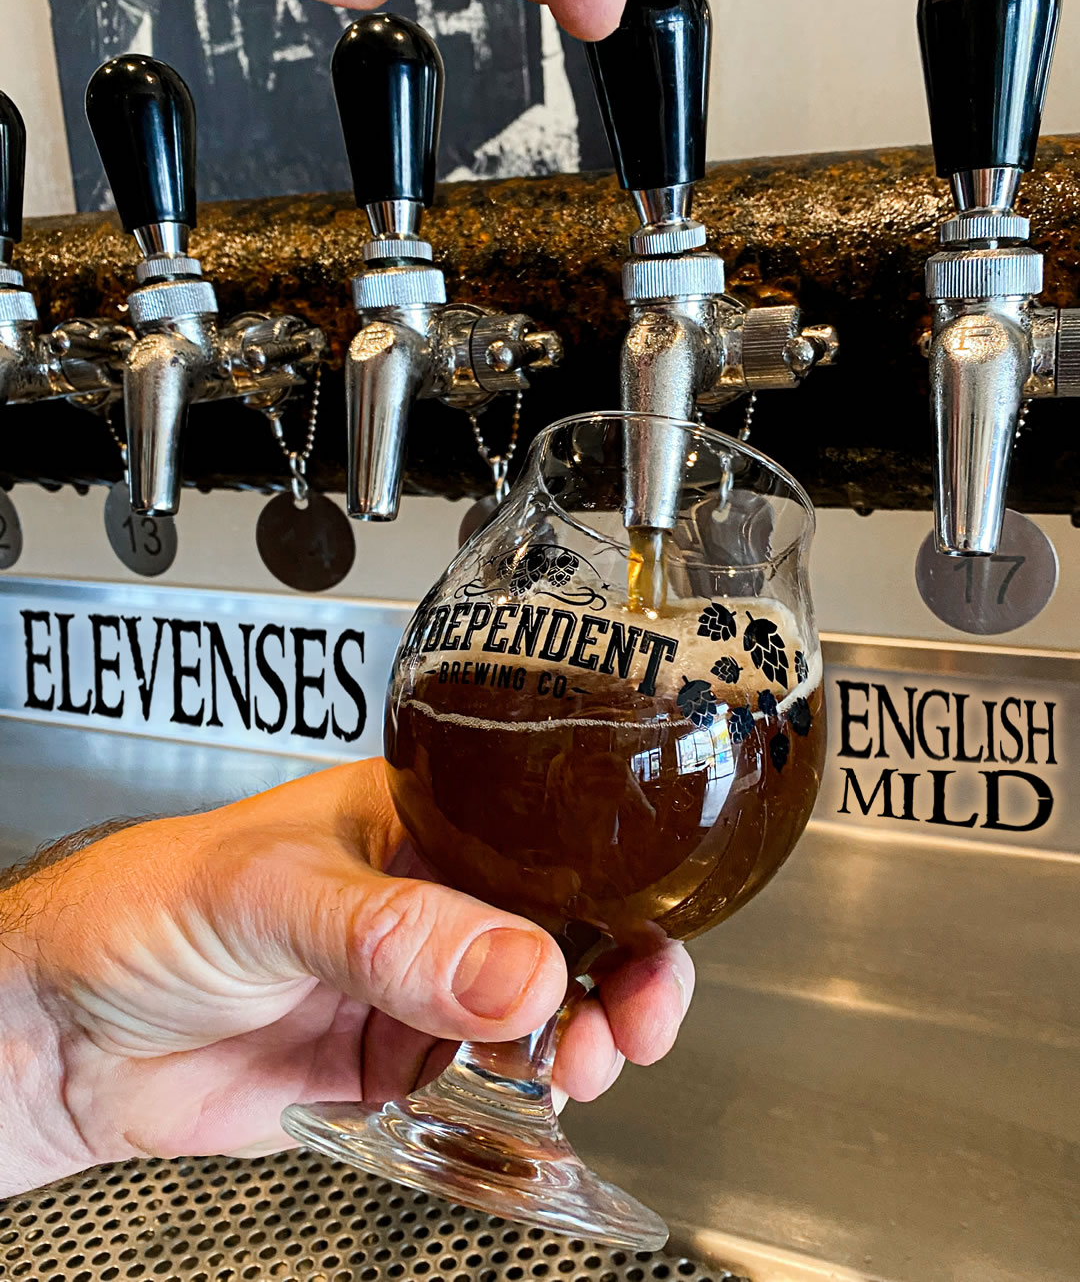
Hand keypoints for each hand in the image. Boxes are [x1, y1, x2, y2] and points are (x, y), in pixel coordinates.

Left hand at [0, 758, 693, 1194]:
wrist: (61, 1034)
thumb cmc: (141, 909)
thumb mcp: (269, 895)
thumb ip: (389, 932)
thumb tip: (517, 968)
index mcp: (414, 819)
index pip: (541, 843)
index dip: (609, 887)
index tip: (649, 939)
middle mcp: (426, 898)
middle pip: (556, 931)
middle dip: (613, 977)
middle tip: (632, 1024)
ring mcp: (411, 984)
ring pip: (531, 1014)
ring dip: (572, 1046)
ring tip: (576, 1070)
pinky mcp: (389, 1063)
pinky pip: (478, 1086)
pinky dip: (515, 1105)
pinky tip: (526, 1112)